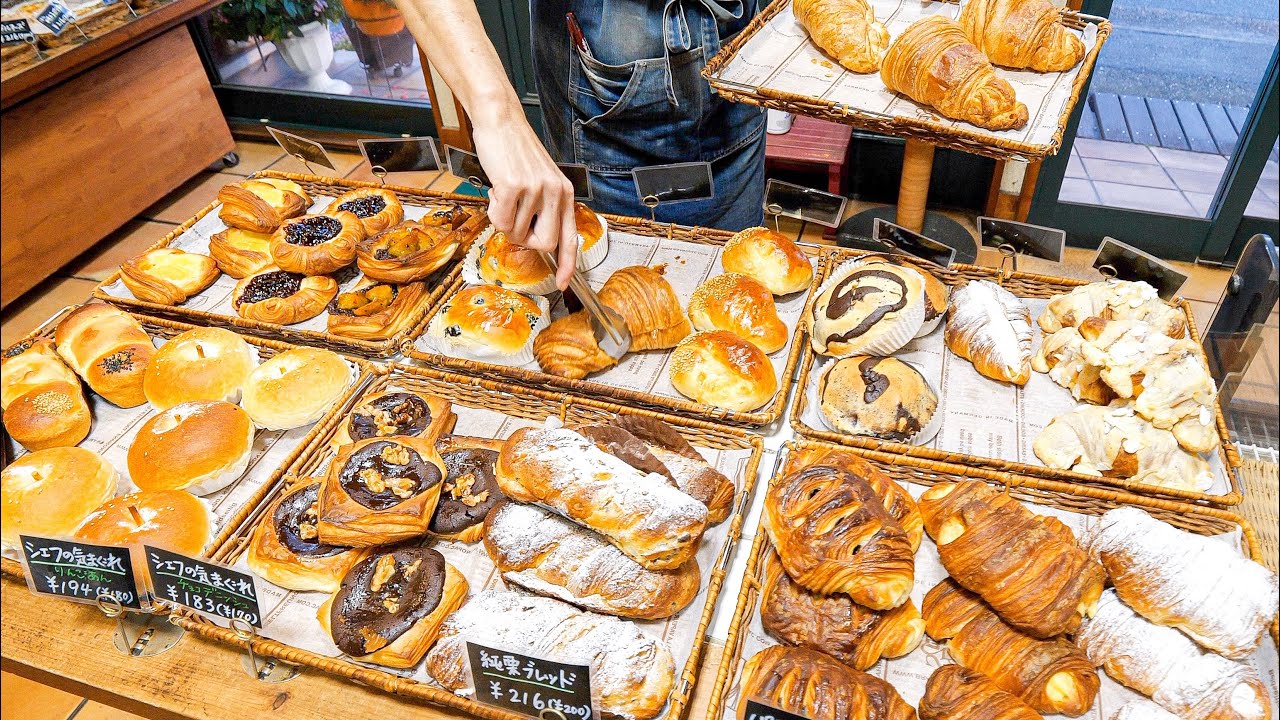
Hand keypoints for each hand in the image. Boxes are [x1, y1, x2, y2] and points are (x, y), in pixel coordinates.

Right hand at [472, 118, 576, 288]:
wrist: (501, 122)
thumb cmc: (516, 153)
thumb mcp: (541, 181)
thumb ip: (543, 209)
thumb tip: (533, 239)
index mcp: (565, 194)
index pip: (571, 238)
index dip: (568, 264)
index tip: (563, 283)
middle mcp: (556, 193)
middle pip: (544, 244)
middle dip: (524, 241)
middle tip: (513, 221)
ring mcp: (536, 190)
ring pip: (516, 233)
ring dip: (503, 220)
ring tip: (503, 195)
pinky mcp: (515, 186)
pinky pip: (501, 220)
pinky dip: (493, 212)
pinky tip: (495, 192)